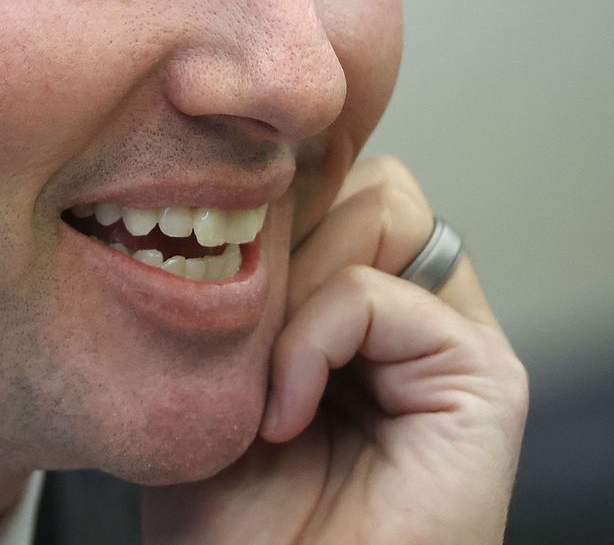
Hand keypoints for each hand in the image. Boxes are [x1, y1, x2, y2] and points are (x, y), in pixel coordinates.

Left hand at [143, 157, 528, 544]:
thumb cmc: (228, 516)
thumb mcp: (207, 365)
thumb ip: (237, 274)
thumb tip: (229, 184)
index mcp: (352, 301)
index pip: (324, 175)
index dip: (263, 197)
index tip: (202, 252)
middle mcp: (411, 308)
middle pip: (356, 175)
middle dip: (280, 232)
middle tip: (235, 328)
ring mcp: (451, 341)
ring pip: (379, 205)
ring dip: (295, 282)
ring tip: (259, 374)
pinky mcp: (484, 382)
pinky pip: (383, 293)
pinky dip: (314, 342)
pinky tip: (282, 414)